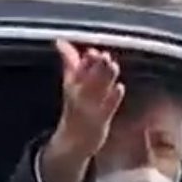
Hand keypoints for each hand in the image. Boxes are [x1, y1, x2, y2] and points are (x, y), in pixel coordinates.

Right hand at [40, 40, 124, 181]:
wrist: (74, 139)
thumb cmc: (76, 106)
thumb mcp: (70, 84)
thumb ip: (69, 62)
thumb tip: (60, 41)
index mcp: (72, 85)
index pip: (77, 70)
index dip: (87, 61)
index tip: (92, 52)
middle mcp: (80, 96)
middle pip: (88, 79)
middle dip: (96, 68)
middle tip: (104, 57)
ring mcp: (91, 109)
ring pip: (98, 91)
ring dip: (105, 79)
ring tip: (112, 66)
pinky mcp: (102, 120)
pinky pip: (108, 108)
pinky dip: (113, 98)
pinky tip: (120, 88)